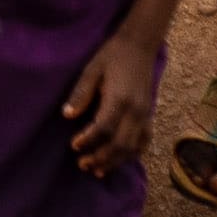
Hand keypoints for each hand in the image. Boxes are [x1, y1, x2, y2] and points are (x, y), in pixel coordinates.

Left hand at [59, 25, 167, 172]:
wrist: (139, 46)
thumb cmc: (112, 56)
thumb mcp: (91, 69)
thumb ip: (81, 93)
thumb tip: (67, 116)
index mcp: (120, 98)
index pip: (104, 128)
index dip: (88, 140)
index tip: (73, 146)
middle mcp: (136, 110)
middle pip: (120, 144)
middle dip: (101, 158)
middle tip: (82, 165)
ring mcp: (145, 115)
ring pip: (133, 148)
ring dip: (115, 161)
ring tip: (97, 170)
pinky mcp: (150, 115)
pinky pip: (144, 142)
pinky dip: (132, 155)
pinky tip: (119, 161)